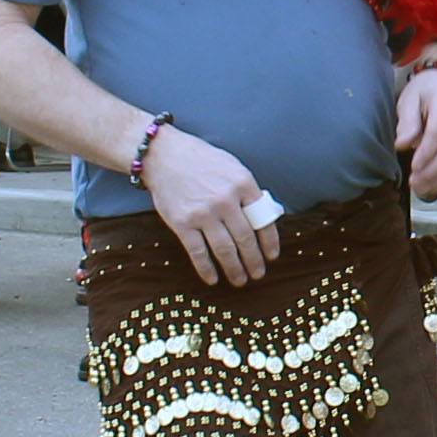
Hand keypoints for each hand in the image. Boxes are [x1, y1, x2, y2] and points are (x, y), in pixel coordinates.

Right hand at [142, 120, 278, 287]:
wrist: (165, 156)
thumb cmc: (201, 160)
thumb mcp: (232, 167)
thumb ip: (247, 191)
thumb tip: (264, 216)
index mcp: (243, 184)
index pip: (263, 220)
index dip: (269, 243)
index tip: (271, 256)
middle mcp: (225, 200)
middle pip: (245, 239)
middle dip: (253, 261)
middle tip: (258, 274)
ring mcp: (203, 213)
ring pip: (225, 250)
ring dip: (234, 269)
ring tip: (240, 280)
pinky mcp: (182, 223)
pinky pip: (198, 253)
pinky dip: (206, 269)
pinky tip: (212, 279)